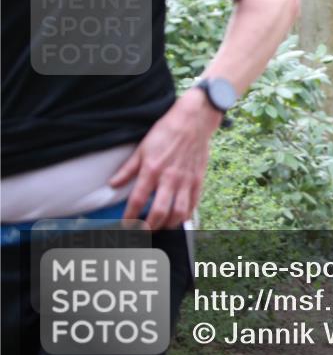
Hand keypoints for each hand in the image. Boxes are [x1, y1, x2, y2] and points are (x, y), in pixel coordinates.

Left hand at [109, 89, 221, 229]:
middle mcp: (169, 178)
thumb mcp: (142, 148)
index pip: (138, 200)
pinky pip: (193, 204)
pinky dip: (185, 215)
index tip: (126, 225)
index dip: (130, 217)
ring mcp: (186, 180)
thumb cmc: (166, 132)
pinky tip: (178, 217)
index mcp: (152, 170)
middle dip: (150, 227)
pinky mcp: (198, 180)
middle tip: (143, 232)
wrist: (193, 121)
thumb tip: (112, 184)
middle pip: (159, 212)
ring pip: (178, 212)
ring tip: (161, 227)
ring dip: (168, 224)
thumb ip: (127, 169)